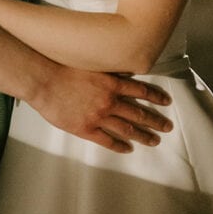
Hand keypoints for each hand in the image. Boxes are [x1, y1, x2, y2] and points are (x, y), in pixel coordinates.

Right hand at [36, 68, 172, 152]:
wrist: (45, 81)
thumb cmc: (63, 69)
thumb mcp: (91, 65)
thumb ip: (108, 72)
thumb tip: (123, 73)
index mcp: (111, 83)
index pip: (141, 90)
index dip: (156, 97)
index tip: (166, 102)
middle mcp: (110, 100)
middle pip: (139, 112)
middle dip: (156, 120)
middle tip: (167, 127)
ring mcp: (99, 116)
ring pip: (128, 129)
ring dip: (143, 135)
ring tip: (154, 140)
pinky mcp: (87, 129)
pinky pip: (108, 140)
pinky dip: (120, 146)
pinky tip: (128, 149)